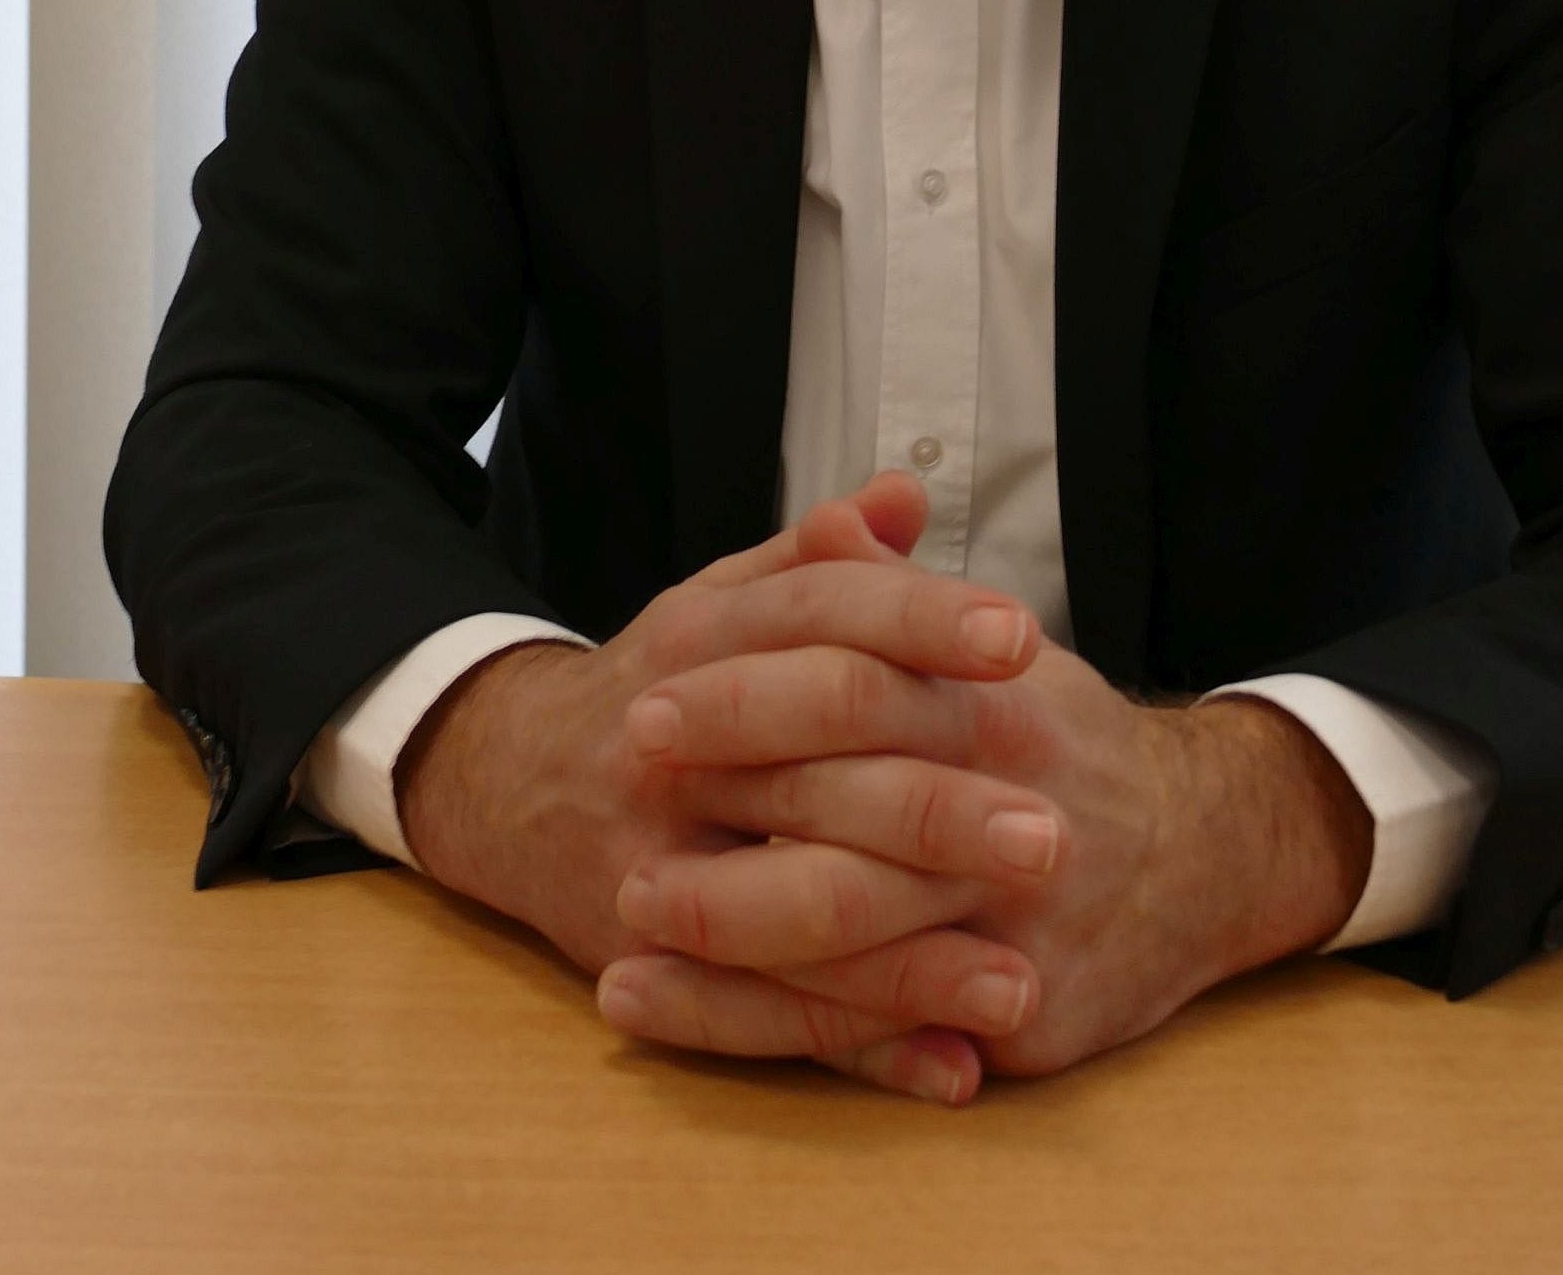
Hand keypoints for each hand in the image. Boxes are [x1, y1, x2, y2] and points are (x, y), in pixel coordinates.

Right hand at [397, 478, 1066, 1103]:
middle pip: (816, 770)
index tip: (1023, 639)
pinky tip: (954, 1066)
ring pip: (793, 910)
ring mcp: (654, 860)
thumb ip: (818, 559)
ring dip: (913, 957)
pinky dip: (863, 1048)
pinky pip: (767, 1015)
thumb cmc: (657, 685)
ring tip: (1023, 979)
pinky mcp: (650, 958)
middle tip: (1056, 833)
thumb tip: (908, 496)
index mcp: (701, 640)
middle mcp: (674, 746)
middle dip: (938, 808)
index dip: (920, 620)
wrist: (506, 781)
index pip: (821, 615)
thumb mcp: (721, 603)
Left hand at [602, 524, 1373, 1085]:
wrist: (1204, 856)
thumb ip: (902, 594)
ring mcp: (1021, 922)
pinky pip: (879, 1032)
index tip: (651, 697)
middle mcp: (1015, 809)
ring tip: (622, 926)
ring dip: (729, 933)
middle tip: (625, 800)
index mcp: (999, 707)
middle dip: (730, 805)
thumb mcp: (992, 653)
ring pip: (861, 933)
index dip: (748, 695)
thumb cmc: (1057, 744)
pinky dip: (767, 1030)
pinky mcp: (1024, 1015)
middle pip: (856, 806)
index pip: (860, 684)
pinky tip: (679, 1014)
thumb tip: (842, 513)